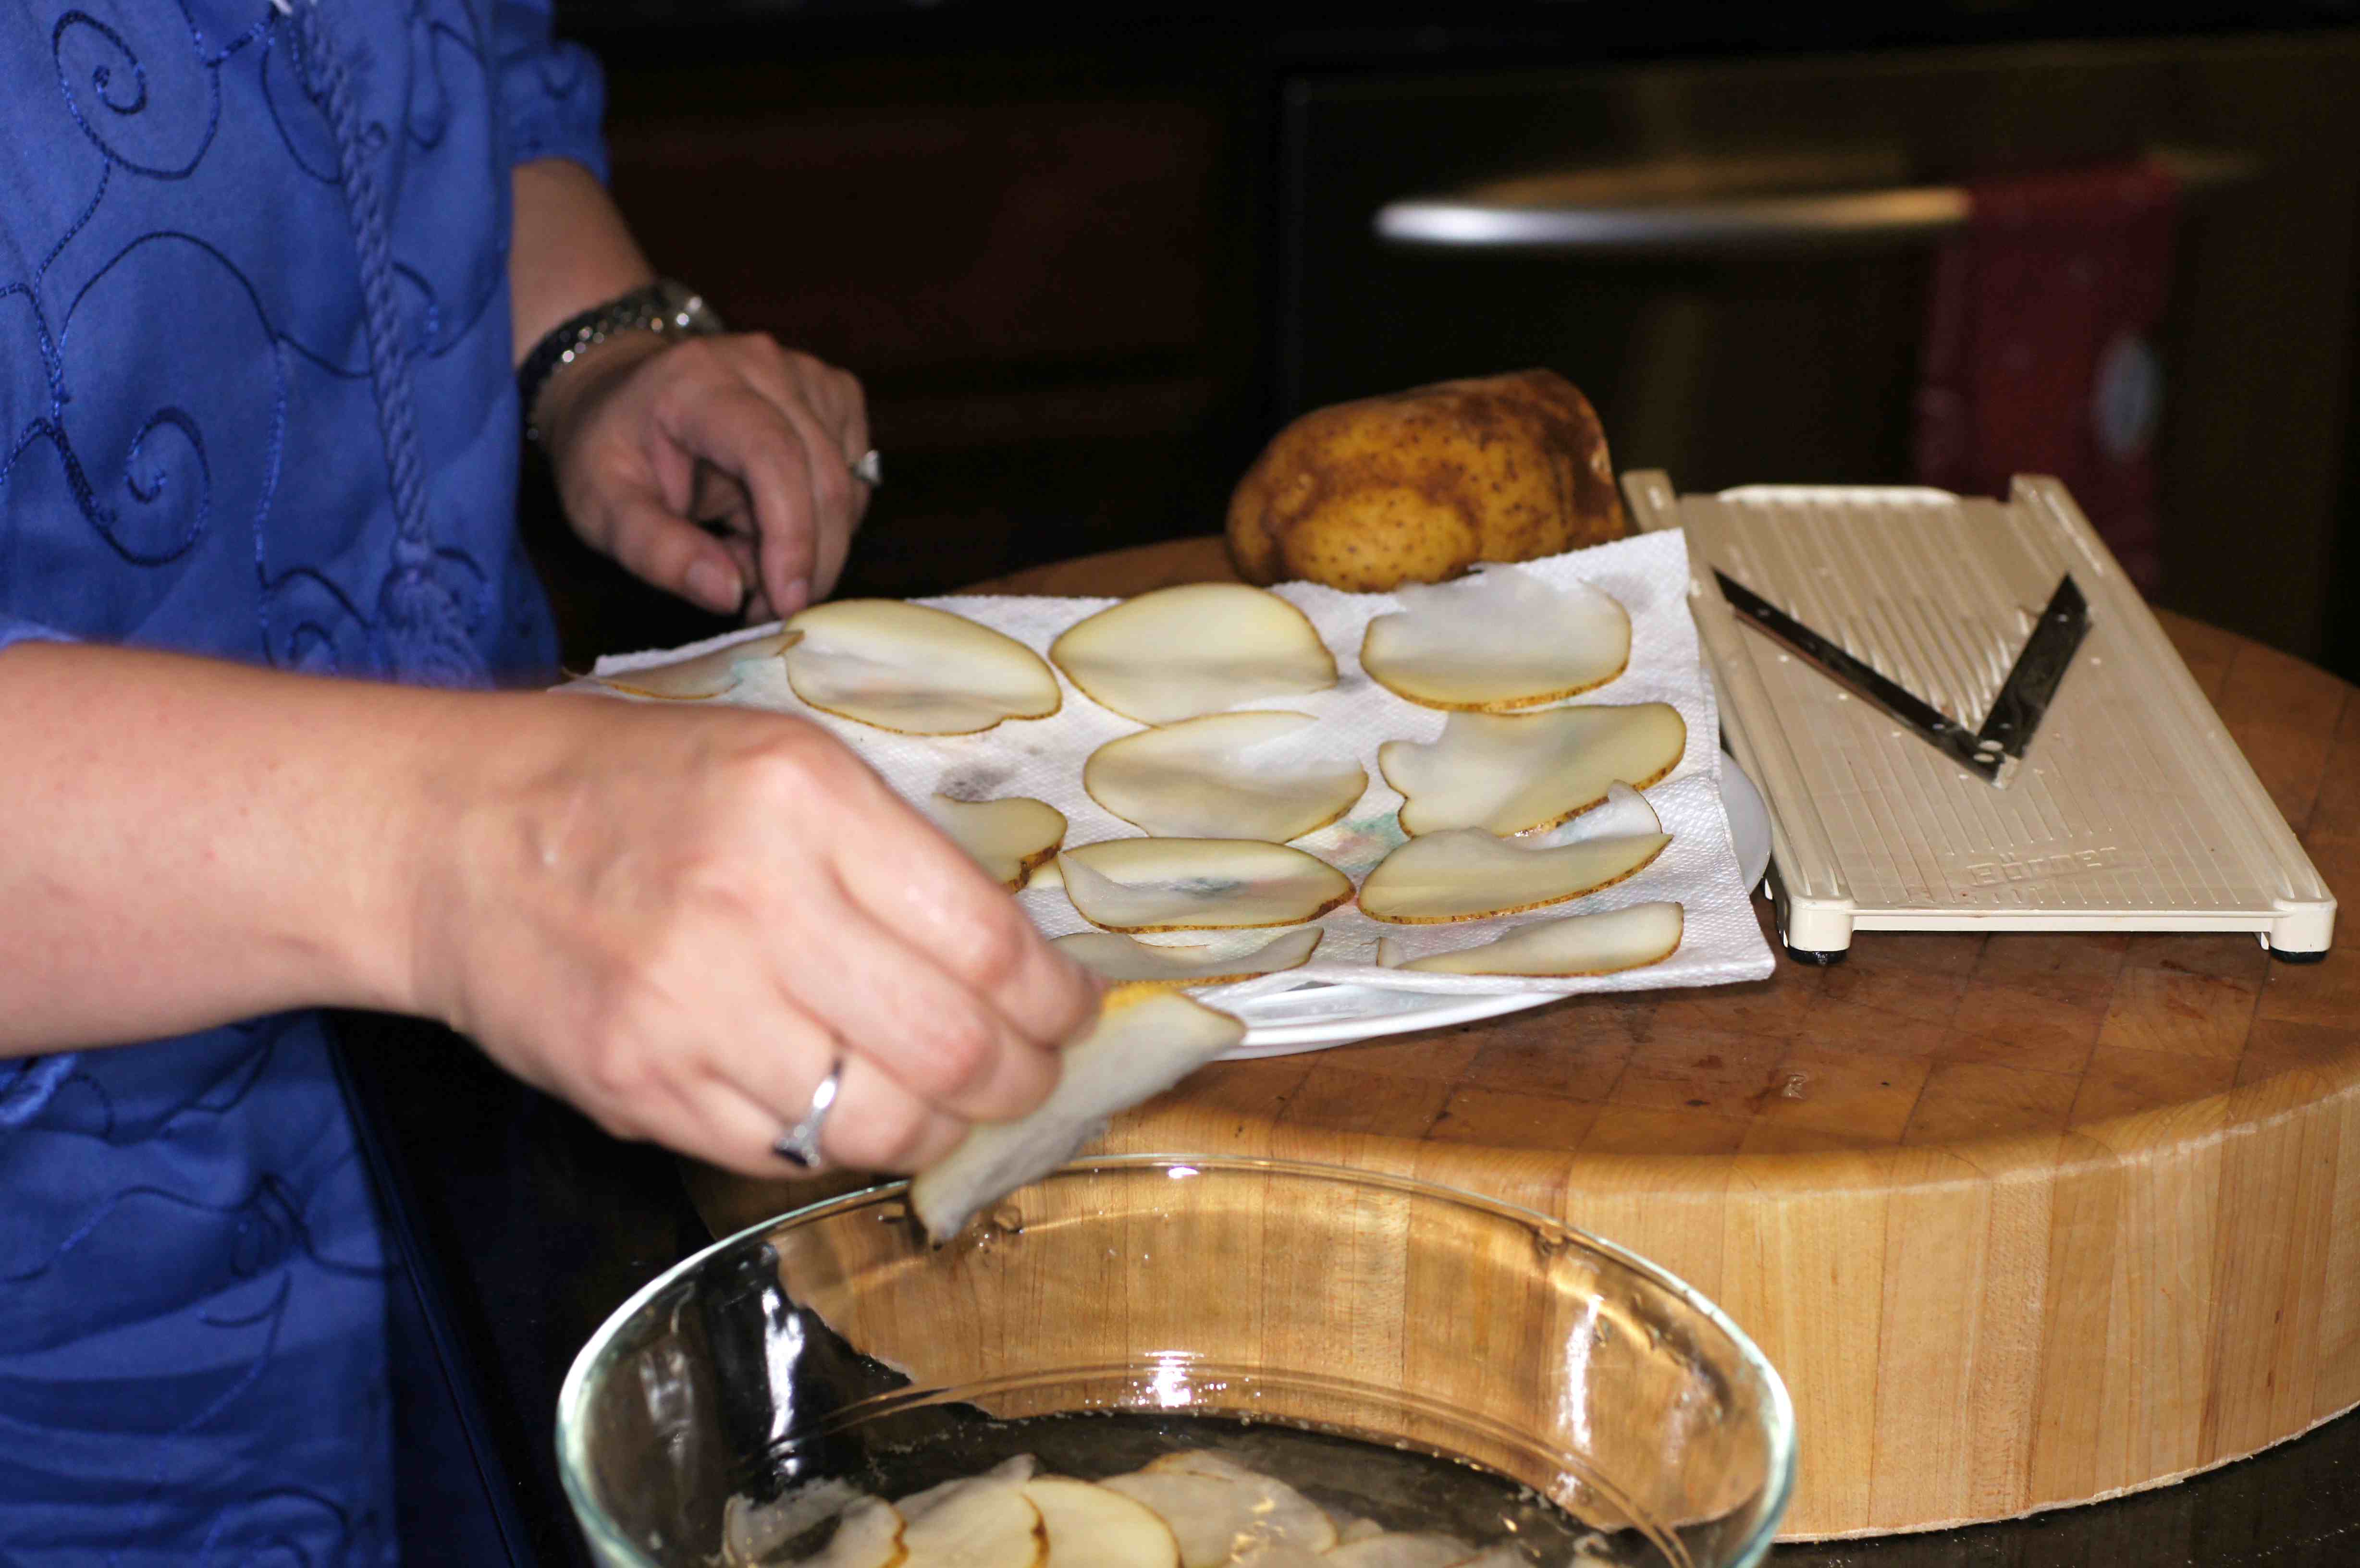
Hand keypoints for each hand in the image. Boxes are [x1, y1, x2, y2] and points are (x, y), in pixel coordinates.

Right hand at [411, 697, 1100, 1176]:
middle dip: (1020, 1080)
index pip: (984, 940)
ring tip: (951, 1105)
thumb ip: (892, 850)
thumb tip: (1012, 955)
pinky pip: (788, 1153)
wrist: (451, 837)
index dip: (1053, 1000)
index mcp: (801, 801)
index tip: (1071, 1012)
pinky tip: (852, 1107)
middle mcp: (750, 903)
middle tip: (1030, 1074)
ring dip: (942, 1129)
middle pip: (951, 1047)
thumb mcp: (779, 762)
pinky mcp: (639, 1088)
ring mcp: (688, 1008)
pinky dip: (842, 1143)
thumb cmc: (631, 787)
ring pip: (879, 1123)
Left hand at [538, 330, 870, 620]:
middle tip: (761, 608)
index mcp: (700, 381)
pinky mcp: (833, 393)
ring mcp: (807, 374)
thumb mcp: (601, 507)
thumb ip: (657, 551)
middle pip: (824, 478)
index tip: (787, 604)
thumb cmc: (606, 451)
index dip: (792, 535)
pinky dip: (822, 521)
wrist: (617, 394)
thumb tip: (729, 595)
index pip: (773, 455)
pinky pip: (854, 478)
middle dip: (806, 562)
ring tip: (745, 554)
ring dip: (811, 545)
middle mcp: (764, 365)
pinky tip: (772, 523)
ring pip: (846, 487)